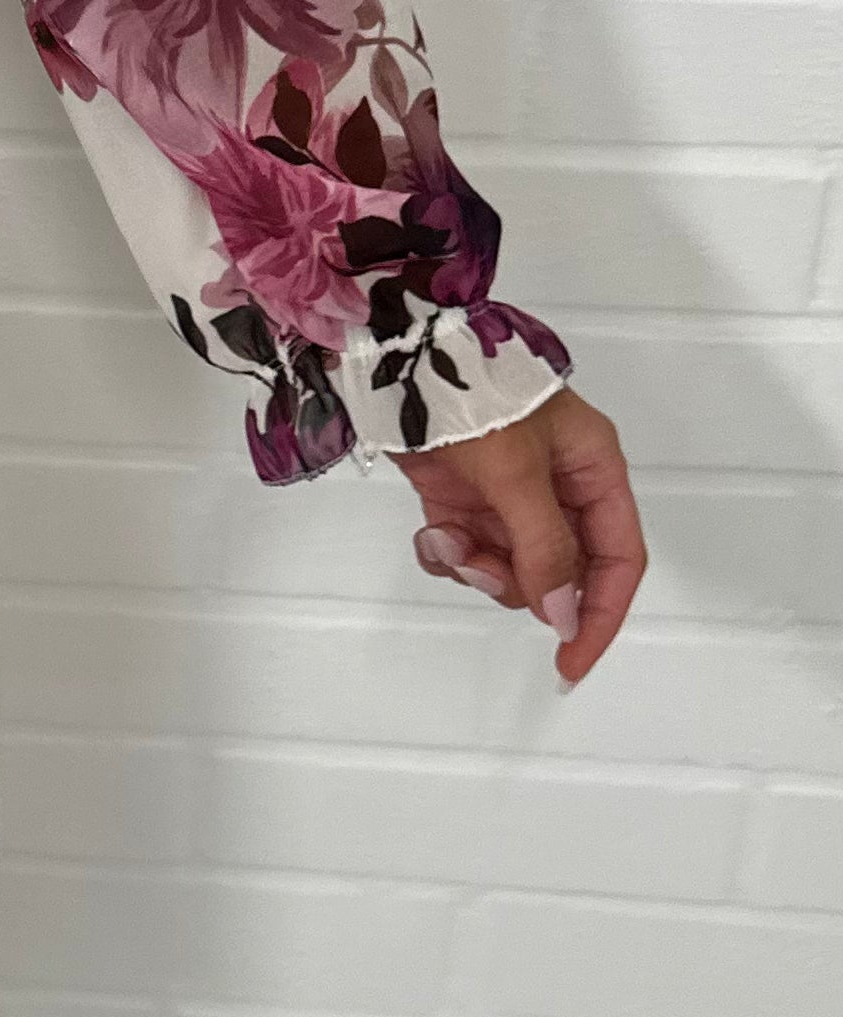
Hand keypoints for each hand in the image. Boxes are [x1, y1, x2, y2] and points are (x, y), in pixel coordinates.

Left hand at [396, 386, 643, 687]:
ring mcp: (508, 493)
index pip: (618, 560)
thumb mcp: (517, 473)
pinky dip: (446, 552)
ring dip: (476, 566)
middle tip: (480, 565)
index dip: (600, 614)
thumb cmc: (472, 395)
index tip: (572, 661)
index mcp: (593, 470)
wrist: (396, 355)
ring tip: (447, 538)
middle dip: (520, 583)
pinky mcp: (461, 496)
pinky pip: (466, 550)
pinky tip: (430, 531)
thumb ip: (545, 547)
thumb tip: (563, 614)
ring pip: (509, 567)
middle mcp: (559, 486)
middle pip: (561, 571)